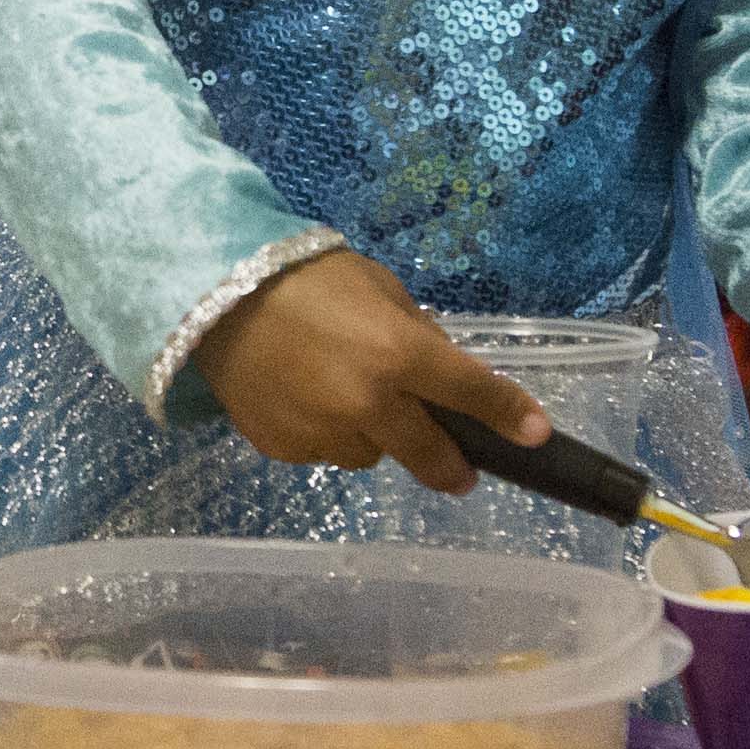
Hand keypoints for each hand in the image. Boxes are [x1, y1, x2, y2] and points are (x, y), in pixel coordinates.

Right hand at [194, 251, 545, 495]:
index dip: (511, 415)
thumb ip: (414, 333)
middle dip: (452, 466)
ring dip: (373, 435)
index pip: (471, 392)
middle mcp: (368, 404)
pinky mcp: (285, 448)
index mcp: (399, 355)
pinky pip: (323, 450)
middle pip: (430, 455)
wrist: (212, 294)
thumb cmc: (304, 276)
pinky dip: (324, 432)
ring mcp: (324, 433)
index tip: (537, 435)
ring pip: (370, 454)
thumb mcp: (377, 288)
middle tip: (461, 472)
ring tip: (340, 394)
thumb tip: (439, 368)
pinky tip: (301, 396)